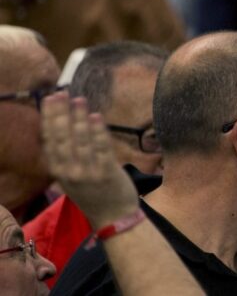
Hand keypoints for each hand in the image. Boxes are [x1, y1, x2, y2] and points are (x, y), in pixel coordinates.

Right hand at [40, 93, 139, 229]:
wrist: (113, 217)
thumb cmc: (93, 193)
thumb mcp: (71, 177)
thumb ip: (65, 156)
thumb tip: (61, 126)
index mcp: (59, 171)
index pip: (49, 140)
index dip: (48, 118)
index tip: (49, 99)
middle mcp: (70, 172)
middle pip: (62, 138)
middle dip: (60, 113)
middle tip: (61, 93)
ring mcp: (88, 172)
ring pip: (81, 141)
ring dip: (79, 118)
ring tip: (79, 100)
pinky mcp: (107, 173)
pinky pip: (101, 148)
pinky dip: (98, 131)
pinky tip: (96, 116)